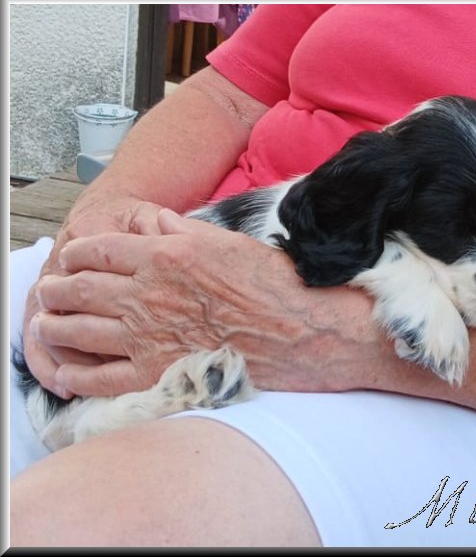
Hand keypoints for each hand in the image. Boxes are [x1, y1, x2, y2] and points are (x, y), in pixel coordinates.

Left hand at [30, 209, 380, 396]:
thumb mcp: (228, 243)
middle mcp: (148, 294)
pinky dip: (74, 375)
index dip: (75, 255)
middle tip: (48, 293)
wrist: (303, 332)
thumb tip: (156, 222)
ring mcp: (149, 337)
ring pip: (78, 332)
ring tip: (45, 327)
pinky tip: (64, 372)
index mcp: (164, 256)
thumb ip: (184, 231)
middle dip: (55, 290)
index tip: (69, 259)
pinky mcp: (158, 374)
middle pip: (79, 290)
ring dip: (53, 328)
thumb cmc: (274, 284)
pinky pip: (100, 379)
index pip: (98, 250)